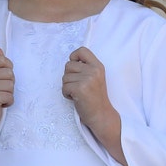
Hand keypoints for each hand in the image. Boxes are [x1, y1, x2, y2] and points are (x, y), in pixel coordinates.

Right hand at [0, 47, 13, 159]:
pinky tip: (0, 104)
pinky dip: (8, 102)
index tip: (2, 79)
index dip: (8, 70)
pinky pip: (10, 97)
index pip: (3, 60)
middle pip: (10, 74)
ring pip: (11, 86)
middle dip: (10, 84)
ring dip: (9, 94)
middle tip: (0, 91)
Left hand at [62, 47, 124, 165]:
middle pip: (68, 65)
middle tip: (79, 86)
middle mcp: (93, 70)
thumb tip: (70, 60)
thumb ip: (86, 68)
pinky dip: (66, 94)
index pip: (81, 50)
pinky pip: (63, 87)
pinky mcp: (79, 89)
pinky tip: (76, 99)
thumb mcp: (95, 77)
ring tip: (79, 93)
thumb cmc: (95, 98)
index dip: (74, 57)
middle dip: (69, 76)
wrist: (102, 116)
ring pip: (64, 77)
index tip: (75, 67)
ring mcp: (87, 79)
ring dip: (67, 87)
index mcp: (98, 66)